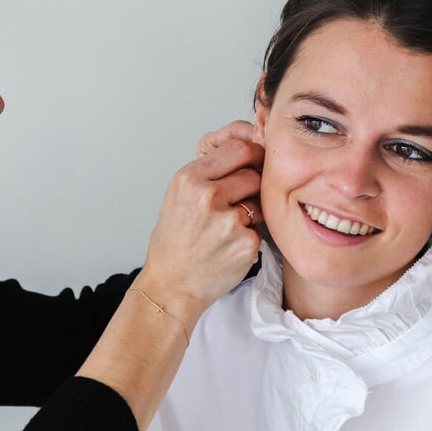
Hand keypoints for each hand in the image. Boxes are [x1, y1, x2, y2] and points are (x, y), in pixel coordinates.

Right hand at [138, 125, 263, 317]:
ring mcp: (228, 220)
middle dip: (249, 187)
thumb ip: (211, 171)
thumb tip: (250, 146)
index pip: (238, 148)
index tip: (250, 165)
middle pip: (253, 173)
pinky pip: (259, 228)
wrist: (171, 284)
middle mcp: (207, 196)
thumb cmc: (175, 241)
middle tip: (232, 204)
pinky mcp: (245, 243)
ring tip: (224, 229)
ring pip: (259, 201)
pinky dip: (249, 237)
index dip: (250, 155)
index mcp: (189, 178)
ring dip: (250, 212)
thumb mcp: (180, 195)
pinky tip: (228, 247)